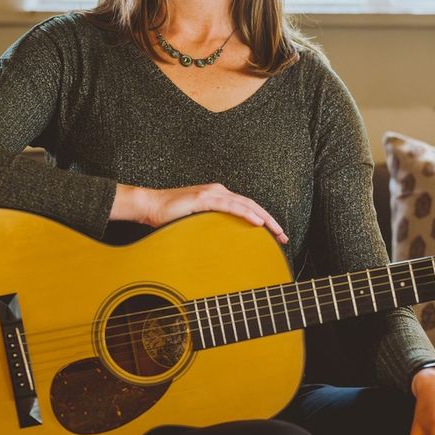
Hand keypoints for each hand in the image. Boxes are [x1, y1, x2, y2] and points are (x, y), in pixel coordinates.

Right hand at [122, 182, 287, 244]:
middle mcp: (218, 192)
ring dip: (264, 218)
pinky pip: (230, 206)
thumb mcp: (196, 223)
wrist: (150, 206)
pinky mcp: (203, 198)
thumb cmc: (170, 217)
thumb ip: (212, 227)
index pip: (247, 207)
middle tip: (283, 237)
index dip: (264, 220)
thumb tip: (226, 243)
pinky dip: (246, 213)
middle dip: (271, 221)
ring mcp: (211, 194)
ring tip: (276, 231)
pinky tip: (257, 222)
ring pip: (245, 204)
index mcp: (218, 196)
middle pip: (252, 205)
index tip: (276, 235)